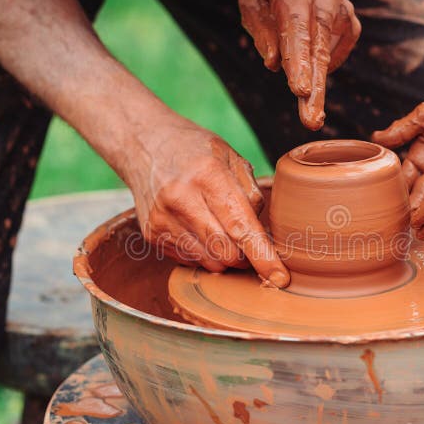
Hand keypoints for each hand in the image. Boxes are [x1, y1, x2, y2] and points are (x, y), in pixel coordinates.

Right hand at [121, 117, 289, 287]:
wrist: (143, 145)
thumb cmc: (195, 150)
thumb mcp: (230, 157)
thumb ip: (251, 193)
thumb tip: (263, 236)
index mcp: (207, 175)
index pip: (241, 227)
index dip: (263, 256)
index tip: (280, 278)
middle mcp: (181, 199)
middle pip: (226, 252)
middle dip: (246, 256)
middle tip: (250, 243)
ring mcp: (163, 220)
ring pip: (209, 262)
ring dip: (225, 256)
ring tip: (222, 230)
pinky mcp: (152, 235)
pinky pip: (190, 260)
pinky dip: (204, 253)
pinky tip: (200, 228)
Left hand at [239, 0, 360, 129]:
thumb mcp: (252, 0)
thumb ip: (260, 29)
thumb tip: (273, 64)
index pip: (296, 31)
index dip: (298, 62)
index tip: (299, 91)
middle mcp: (326, 1)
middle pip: (319, 51)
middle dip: (316, 90)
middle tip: (312, 121)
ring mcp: (343, 13)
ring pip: (329, 59)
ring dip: (317, 89)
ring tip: (311, 115)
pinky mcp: (352, 26)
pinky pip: (336, 57)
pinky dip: (320, 66)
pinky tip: (309, 60)